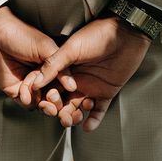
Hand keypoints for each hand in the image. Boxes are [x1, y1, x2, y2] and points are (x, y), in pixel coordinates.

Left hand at [0, 6, 75, 105]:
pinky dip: (27, 100)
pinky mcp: (14, 90)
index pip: (65, 85)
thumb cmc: (20, 35)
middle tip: (51, 96)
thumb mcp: (46, 47)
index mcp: (52, 66)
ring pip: (41, 103)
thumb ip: (59, 67)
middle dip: (55, 101)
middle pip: (54, 97)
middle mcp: (42, 77)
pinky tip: (24, 92)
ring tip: (38, 93)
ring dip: (41, 101)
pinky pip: (25, 102)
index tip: (67, 92)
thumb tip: (72, 86)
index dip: (67, 91)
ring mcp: (28, 84)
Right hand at [31, 16, 151, 130]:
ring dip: (73, 117)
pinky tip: (87, 127)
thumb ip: (53, 65)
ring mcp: (90, 87)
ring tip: (71, 120)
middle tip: (59, 116)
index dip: (45, 97)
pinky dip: (93, 120)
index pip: (50, 87)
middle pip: (62, 101)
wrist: (126, 33)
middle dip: (59, 110)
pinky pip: (98, 110)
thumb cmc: (97, 35)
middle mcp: (75, 80)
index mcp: (64, 70)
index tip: (42, 103)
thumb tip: (35, 82)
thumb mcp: (71, 48)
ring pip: (78, 108)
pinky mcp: (106, 93)